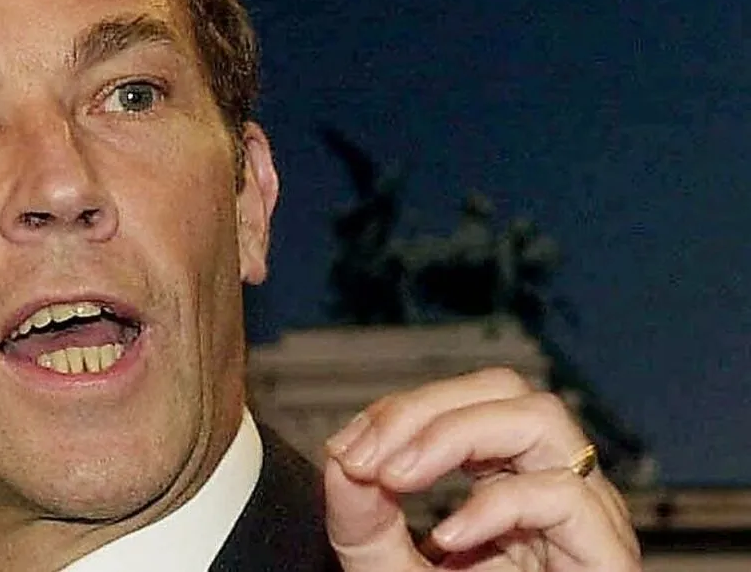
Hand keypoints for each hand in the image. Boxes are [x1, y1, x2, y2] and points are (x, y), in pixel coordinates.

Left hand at [323, 368, 640, 570]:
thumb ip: (362, 521)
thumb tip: (340, 459)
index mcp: (504, 481)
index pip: (460, 403)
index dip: (400, 412)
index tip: (345, 449)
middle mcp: (549, 487)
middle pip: (504, 390)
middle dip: (424, 408)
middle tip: (367, 453)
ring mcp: (583, 518)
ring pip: (542, 419)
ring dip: (456, 433)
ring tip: (399, 475)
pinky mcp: (606, 558)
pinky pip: (563, 496)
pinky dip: (497, 504)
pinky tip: (447, 535)